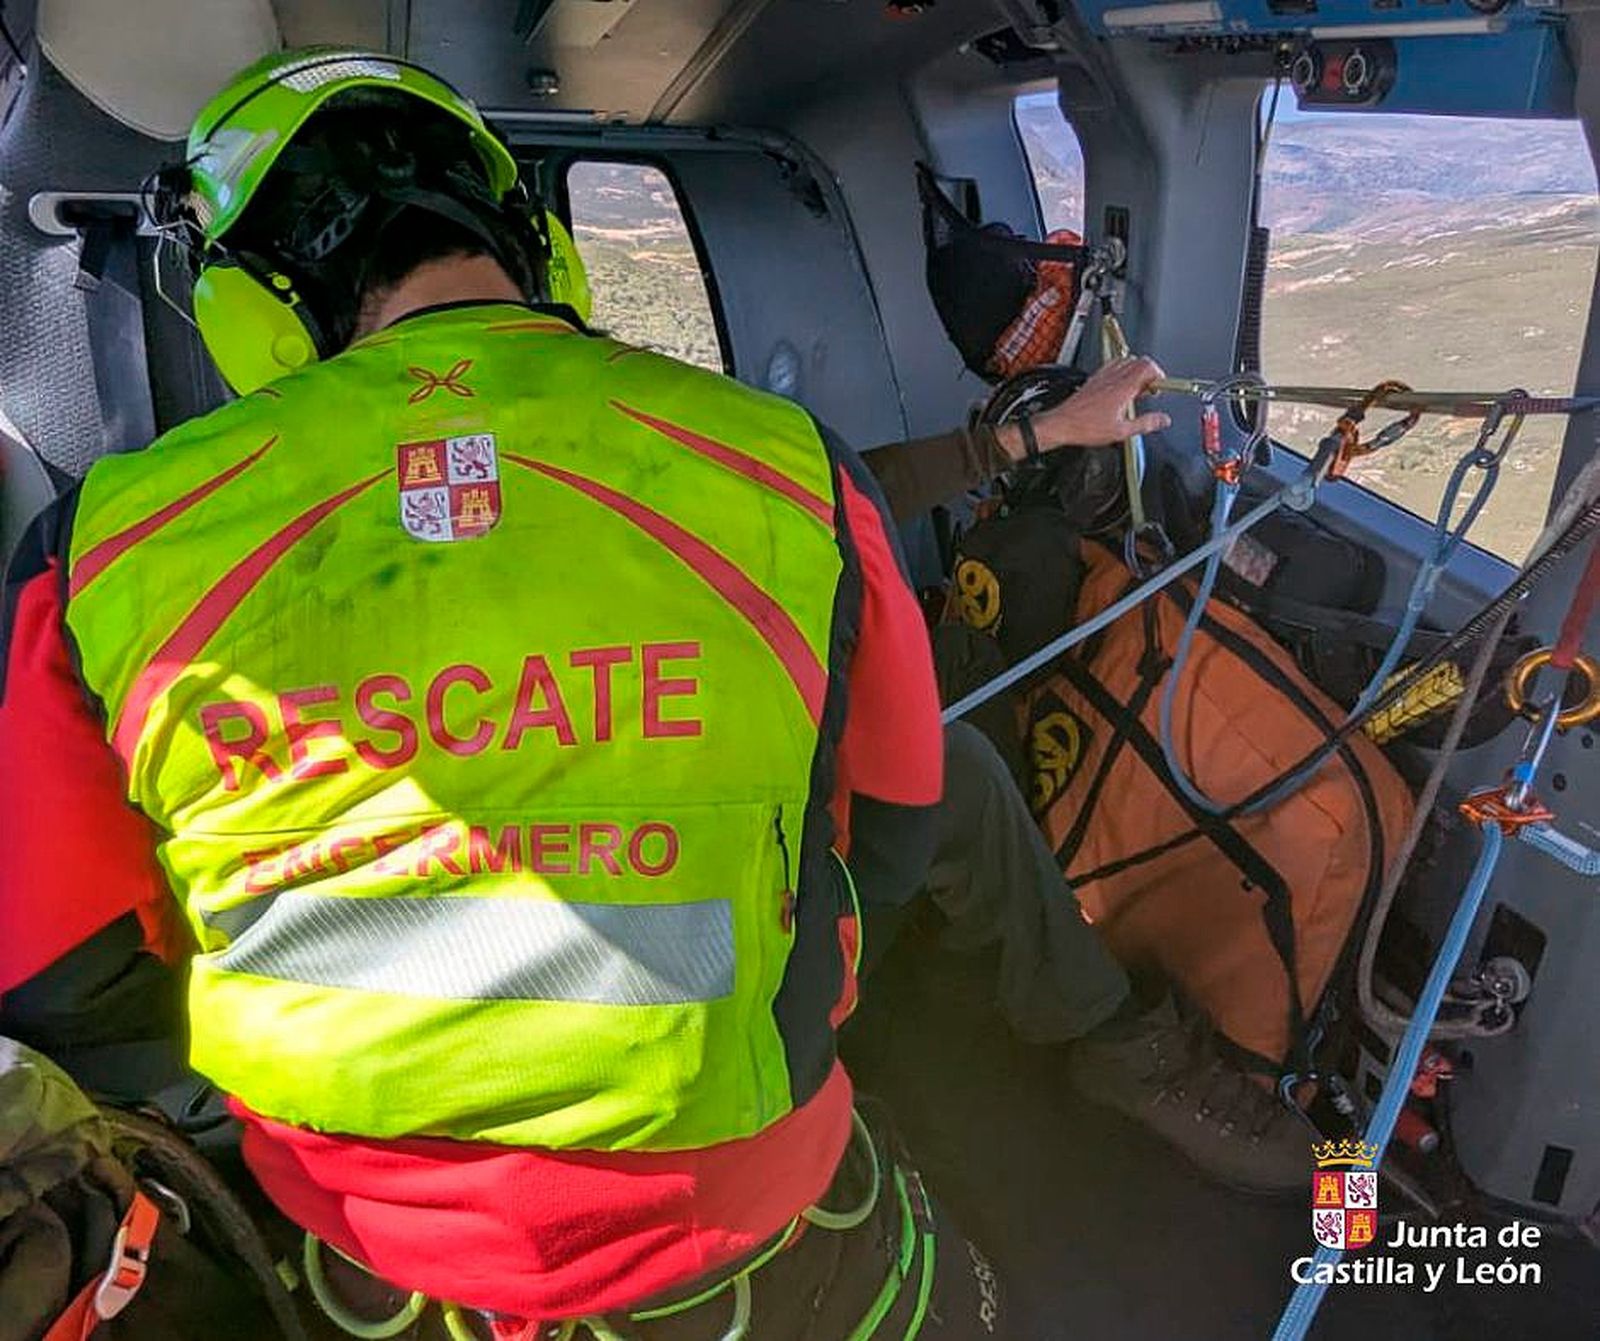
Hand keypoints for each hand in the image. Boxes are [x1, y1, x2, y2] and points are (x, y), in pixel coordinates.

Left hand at [996, 356, 1169, 460]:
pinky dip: (1122, 371)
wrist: (1062, 424)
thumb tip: (1163, 420)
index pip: (1148, 367)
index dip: (1159, 375)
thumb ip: (1145, 424)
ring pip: (1126, 361)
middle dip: (1150, 373)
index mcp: (1123, 388)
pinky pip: (1113, 366)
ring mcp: (1103, 376)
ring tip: (1136, 390)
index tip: (1161, 387)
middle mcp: (1113, 378)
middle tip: (1150, 391)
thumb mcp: (1121, 431)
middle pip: (1139, 361)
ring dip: (1136, 371)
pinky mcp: (1094, 379)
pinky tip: (1120, 387)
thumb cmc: (1085, 427)